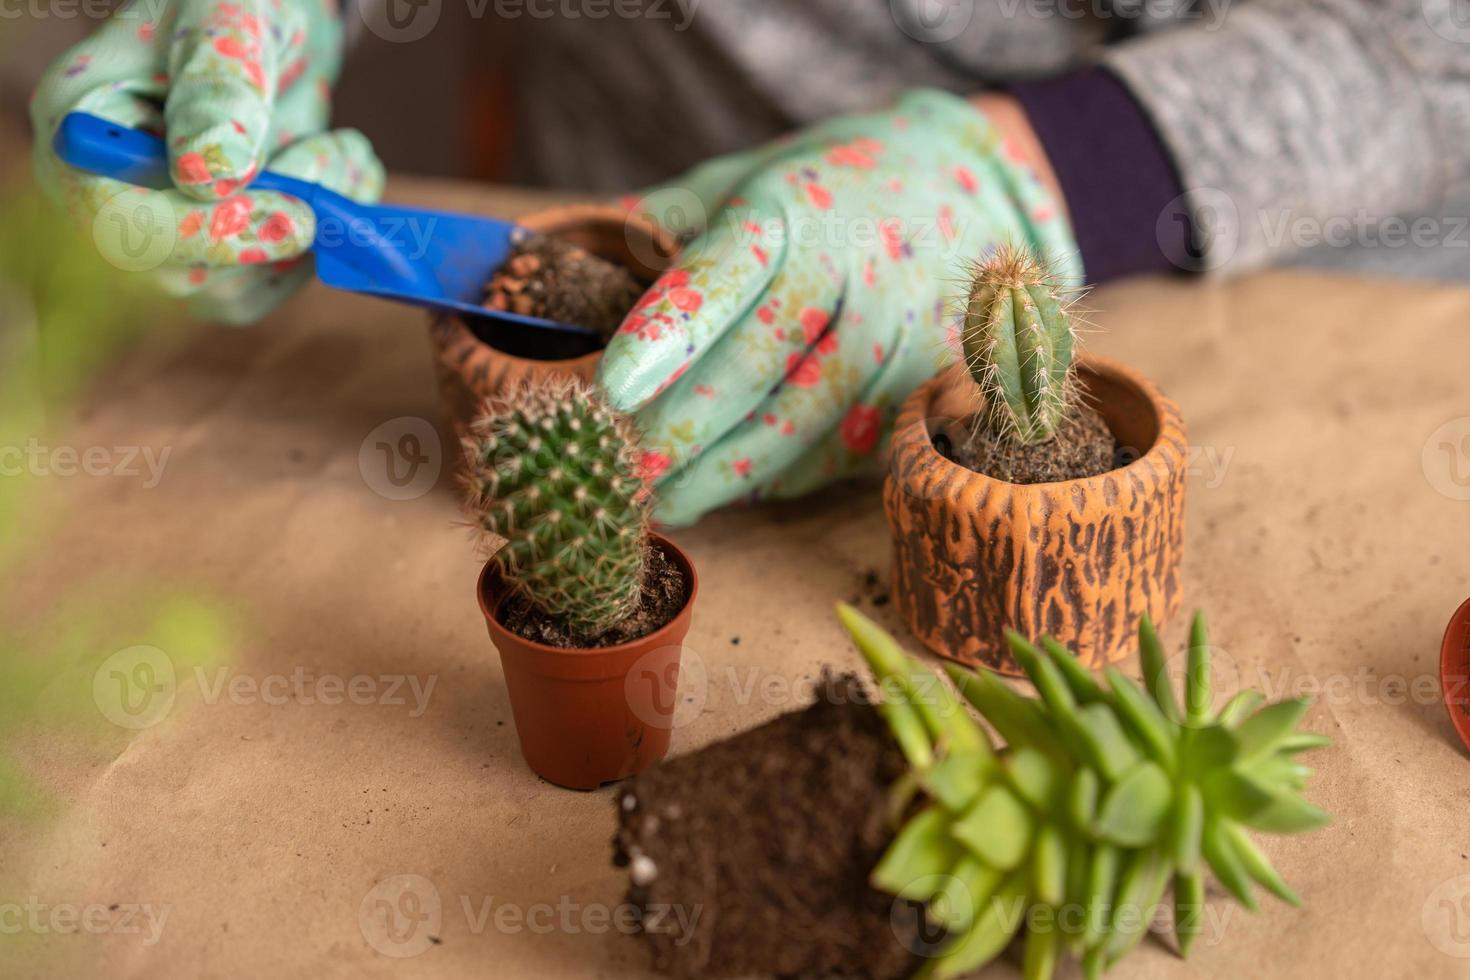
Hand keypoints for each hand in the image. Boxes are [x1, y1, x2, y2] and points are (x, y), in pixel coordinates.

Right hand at [30, 0, 383, 323]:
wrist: (266, 26)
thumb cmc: (230, 4)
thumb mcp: (224, 16)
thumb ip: (218, 85)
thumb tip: (211, 176)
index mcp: (81, 133)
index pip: (117, 221)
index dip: (207, 234)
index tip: (297, 214)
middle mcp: (110, 199)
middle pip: (180, 273)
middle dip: (280, 223)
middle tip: (334, 153)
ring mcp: (163, 236)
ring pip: (236, 289)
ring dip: (314, 228)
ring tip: (339, 147)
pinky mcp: (219, 257)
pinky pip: (272, 284)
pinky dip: (328, 242)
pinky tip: (342, 174)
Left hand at [598, 89, 1079, 525]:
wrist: (970, 192)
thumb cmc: (827, 193)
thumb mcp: (748, 177)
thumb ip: (668, 224)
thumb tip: (580, 276)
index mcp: (793, 207)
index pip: (723, 273)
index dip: (665, 335)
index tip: (608, 390)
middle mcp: (855, 270)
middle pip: (757, 368)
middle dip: (678, 430)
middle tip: (615, 474)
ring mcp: (900, 334)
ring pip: (800, 427)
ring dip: (722, 475)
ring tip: (660, 502)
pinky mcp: (928, 389)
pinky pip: (840, 452)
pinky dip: (776, 479)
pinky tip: (727, 489)